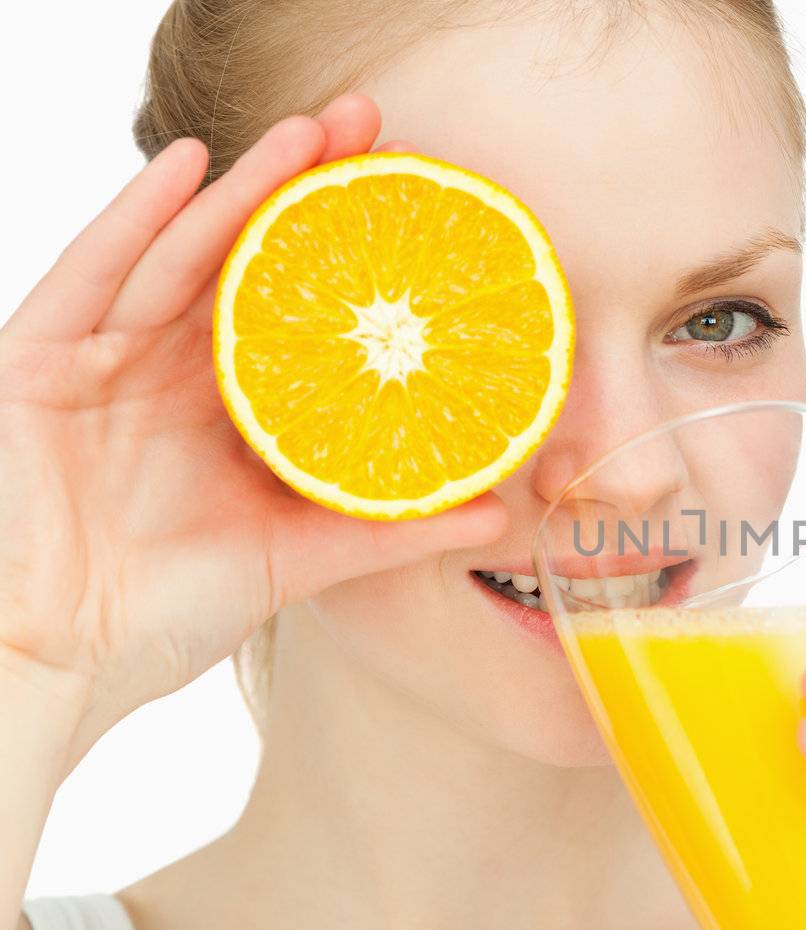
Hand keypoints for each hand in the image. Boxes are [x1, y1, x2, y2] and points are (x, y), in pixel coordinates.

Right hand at [0, 95, 504, 766]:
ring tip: (311, 134)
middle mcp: (170, 371)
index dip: (349, 254)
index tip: (416, 205)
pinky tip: (189, 168)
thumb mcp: (295, 560)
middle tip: (372, 130)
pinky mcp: (37, 361)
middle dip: (307, 193)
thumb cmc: (160, 616)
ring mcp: (102, 359)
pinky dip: (136, 220)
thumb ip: (390, 530)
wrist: (49, 661)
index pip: (298, 310)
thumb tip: (499, 512)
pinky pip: (91, 275)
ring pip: (182, 253)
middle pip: (246, 261)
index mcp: (230, 410)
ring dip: (244, 188)